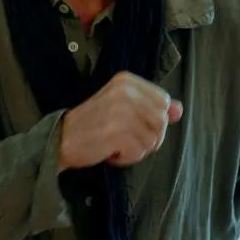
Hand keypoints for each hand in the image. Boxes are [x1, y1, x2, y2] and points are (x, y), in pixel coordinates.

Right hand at [59, 71, 182, 171]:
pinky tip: (110, 152)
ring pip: (153, 139)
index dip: (153, 120)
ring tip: (115, 144)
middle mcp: (125, 92)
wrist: (60, 138)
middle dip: (147, 137)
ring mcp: (122, 111)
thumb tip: (179, 110)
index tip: (131, 123)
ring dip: (136, 149)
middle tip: (123, 137)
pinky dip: (127, 158)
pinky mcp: (118, 132)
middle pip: (162, 122)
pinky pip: (140, 152)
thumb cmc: (92, 124)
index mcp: (127, 81)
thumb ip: (152, 107)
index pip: (164, 102)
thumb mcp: (123, 108)